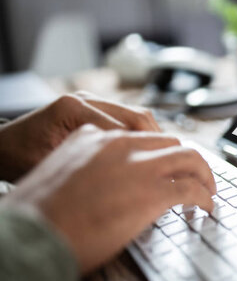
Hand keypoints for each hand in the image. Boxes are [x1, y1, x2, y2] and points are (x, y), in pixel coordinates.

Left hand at [0, 91, 160, 181]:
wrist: (1, 148)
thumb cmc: (18, 159)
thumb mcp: (51, 168)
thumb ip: (85, 168)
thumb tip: (124, 181)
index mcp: (73, 108)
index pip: (124, 127)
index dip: (149, 149)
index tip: (166, 168)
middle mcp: (85, 99)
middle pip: (138, 116)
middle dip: (160, 141)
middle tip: (176, 163)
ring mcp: (91, 102)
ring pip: (137, 116)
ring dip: (154, 138)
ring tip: (167, 160)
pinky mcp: (95, 109)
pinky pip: (128, 120)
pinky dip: (142, 136)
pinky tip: (150, 155)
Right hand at [2, 125, 215, 272]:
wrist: (29, 236)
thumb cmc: (38, 215)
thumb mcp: (62, 174)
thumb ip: (91, 168)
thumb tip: (112, 183)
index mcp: (94, 136)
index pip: (142, 137)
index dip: (160, 155)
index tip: (168, 168)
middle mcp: (119, 145)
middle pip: (171, 142)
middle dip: (188, 161)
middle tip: (197, 178)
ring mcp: (138, 166)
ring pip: (189, 158)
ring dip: (204, 174)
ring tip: (208, 191)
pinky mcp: (152, 193)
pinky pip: (192, 189)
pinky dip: (204, 197)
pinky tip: (206, 207)